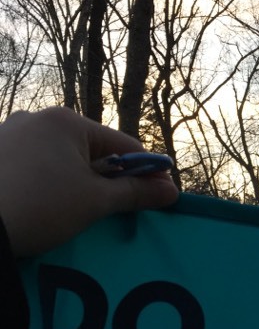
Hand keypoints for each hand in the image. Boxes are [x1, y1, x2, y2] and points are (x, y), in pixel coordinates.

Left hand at [0, 106, 178, 256]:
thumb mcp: (95, 202)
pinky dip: (48, 181)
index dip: (147, 171)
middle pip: (91, 149)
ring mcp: (9, 133)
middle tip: (120, 208)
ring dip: (78, 180)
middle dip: (109, 178)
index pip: (123, 144)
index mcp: (66, 121)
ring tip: (79, 210)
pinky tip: (46, 205)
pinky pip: (34, 164)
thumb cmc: (42, 207)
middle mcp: (37, 117)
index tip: (162, 195)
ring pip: (61, 157)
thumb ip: (135, 193)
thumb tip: (172, 191)